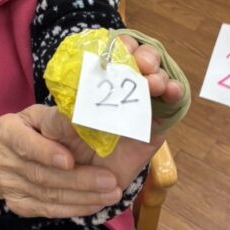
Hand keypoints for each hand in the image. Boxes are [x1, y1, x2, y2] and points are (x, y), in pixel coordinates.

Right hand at [0, 106, 124, 218]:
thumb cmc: (30, 130)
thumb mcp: (39, 116)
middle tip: (110, 181)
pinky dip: (76, 208)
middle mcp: (4, 161)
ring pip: (50, 196)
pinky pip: (50, 210)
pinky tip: (96, 203)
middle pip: (43, 175)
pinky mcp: (20, 206)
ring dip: (84, 196)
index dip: (47, 153)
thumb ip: (57, 119)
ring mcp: (10, 187)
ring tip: (112, 193)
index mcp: (6, 132)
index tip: (70, 159)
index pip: (25, 144)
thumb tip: (84, 114)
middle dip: (79, 179)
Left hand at [33, 38, 181, 185]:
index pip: (115, 51)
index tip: (119, 48)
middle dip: (145, 56)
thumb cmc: (65, 147)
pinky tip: (172, 91)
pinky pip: (172, 107)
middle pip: (143, 59)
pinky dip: (175, 95)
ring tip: (154, 83)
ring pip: (160, 79)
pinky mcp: (157, 127)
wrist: (80, 183)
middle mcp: (125, 88)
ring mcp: (143, 105)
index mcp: (100, 79)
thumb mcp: (54, 129)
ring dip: (160, 75)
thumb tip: (70, 108)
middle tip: (142, 64)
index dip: (121, 45)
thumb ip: (59, 118)